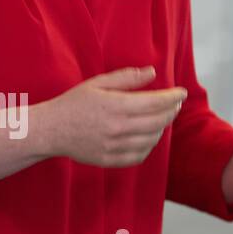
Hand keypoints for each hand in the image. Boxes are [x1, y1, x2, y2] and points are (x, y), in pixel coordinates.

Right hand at [41, 66, 186, 167]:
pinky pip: (139, 155)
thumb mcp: (98, 83)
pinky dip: (149, 146)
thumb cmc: (74, 103)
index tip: (181, 92)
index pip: (155, 103)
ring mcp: (114, 146)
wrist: (51, 130)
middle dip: (171, 111)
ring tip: (162, 118)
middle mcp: (118, 128)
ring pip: (151, 139)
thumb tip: (152, 72)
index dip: (172, 97)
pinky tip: (148, 136)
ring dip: (161, 128)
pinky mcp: (110, 160)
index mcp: (116, 106)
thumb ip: (126, 78)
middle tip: (175, 104)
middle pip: (158, 121)